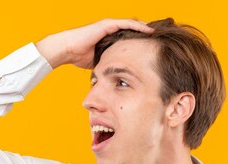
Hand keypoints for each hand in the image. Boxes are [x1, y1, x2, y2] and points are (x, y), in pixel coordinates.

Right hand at [36, 18, 153, 68]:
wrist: (68, 49)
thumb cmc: (79, 56)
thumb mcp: (100, 60)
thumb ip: (108, 63)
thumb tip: (116, 75)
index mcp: (109, 37)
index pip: (128, 37)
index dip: (140, 41)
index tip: (151, 46)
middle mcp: (111, 29)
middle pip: (132, 29)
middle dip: (145, 33)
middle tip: (159, 39)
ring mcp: (109, 25)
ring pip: (132, 24)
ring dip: (145, 28)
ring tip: (157, 33)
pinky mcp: (108, 24)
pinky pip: (127, 23)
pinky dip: (138, 26)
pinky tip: (148, 30)